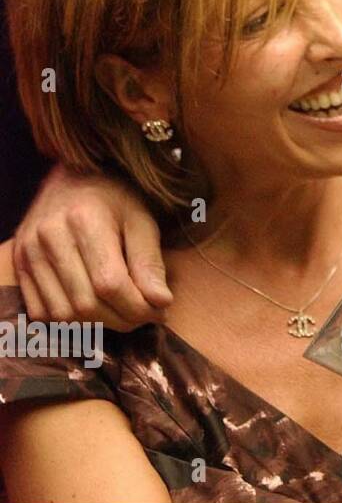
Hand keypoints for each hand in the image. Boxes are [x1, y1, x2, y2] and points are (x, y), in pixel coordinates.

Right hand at [12, 166, 170, 328]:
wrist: (74, 177)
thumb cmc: (116, 197)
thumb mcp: (142, 220)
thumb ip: (149, 261)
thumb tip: (161, 302)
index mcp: (85, 220)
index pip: (110, 284)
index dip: (138, 307)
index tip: (160, 312)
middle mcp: (49, 237)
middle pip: (86, 304)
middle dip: (122, 320)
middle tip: (145, 316)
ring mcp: (29, 252)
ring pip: (63, 314)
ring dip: (98, 324)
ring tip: (123, 313)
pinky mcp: (19, 264)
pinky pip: (41, 312)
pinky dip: (70, 322)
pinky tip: (95, 310)